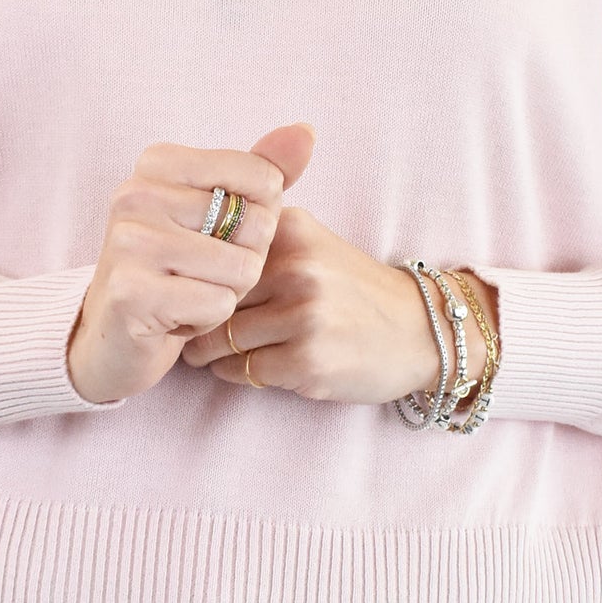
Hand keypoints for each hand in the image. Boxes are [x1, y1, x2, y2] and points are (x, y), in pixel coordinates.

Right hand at [65, 123, 316, 404]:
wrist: (114, 335)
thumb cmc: (178, 266)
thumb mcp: (221, 211)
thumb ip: (262, 170)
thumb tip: (307, 132)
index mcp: (159, 162)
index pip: (261, 177)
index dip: (261, 216)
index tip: (221, 233)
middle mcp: (136, 193)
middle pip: (254, 225)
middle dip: (246, 259)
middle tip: (204, 272)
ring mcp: (129, 242)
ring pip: (241, 269)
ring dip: (229, 293)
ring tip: (191, 293)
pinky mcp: (131, 292)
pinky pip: (217, 304)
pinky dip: (210, 319)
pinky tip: (177, 318)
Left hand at [179, 203, 499, 404]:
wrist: (419, 330)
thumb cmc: (352, 290)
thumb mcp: (311, 243)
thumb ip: (255, 242)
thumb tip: (182, 256)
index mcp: (290, 229)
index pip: (212, 249)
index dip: (194, 273)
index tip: (186, 287)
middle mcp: (296, 268)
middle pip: (211, 295)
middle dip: (194, 315)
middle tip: (187, 326)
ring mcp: (303, 316)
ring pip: (220, 338)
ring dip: (207, 351)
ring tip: (207, 351)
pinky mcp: (308, 362)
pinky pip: (244, 371)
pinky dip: (235, 373)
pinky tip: (245, 367)